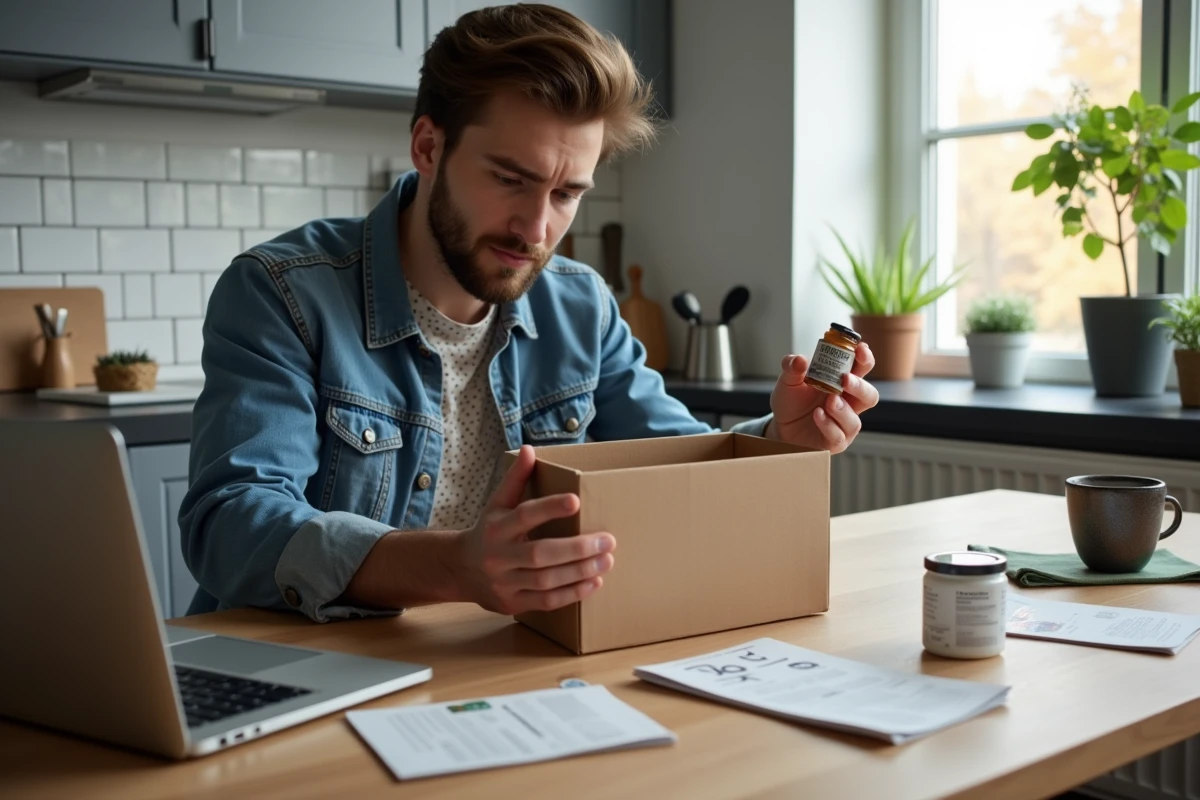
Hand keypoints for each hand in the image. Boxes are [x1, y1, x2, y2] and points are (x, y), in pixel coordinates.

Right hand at [454, 445, 615, 614]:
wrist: (459, 570)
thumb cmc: (488, 531)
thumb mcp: (496, 504)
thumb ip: (515, 479)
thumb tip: (529, 449)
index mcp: (495, 527)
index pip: (524, 515)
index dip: (549, 508)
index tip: (576, 500)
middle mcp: (498, 556)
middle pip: (540, 554)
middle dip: (577, 548)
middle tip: (608, 540)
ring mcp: (504, 582)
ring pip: (546, 580)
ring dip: (580, 572)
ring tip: (607, 560)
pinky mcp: (512, 603)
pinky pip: (546, 601)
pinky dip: (572, 593)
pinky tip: (594, 582)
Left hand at [765, 342, 878, 453]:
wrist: (780, 426)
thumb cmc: (791, 402)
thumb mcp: (787, 380)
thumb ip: (791, 367)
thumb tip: (799, 359)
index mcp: (842, 383)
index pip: (862, 368)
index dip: (865, 358)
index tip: (860, 348)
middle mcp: (848, 403)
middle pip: (870, 395)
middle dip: (860, 386)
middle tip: (845, 379)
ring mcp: (843, 424)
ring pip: (855, 420)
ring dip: (842, 409)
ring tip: (829, 401)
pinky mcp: (834, 441)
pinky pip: (839, 436)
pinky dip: (828, 424)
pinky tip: (817, 415)